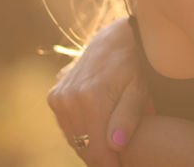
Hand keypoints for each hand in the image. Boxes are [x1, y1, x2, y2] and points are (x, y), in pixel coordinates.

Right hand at [48, 18, 148, 165]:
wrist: (114, 40)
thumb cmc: (133, 67)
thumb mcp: (139, 90)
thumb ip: (128, 117)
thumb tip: (115, 144)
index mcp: (92, 98)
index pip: (97, 151)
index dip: (110, 165)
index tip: (122, 166)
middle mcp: (70, 98)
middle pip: (84, 148)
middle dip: (102, 156)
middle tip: (120, 154)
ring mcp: (59, 97)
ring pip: (74, 139)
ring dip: (91, 144)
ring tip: (111, 138)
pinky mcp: (54, 96)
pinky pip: (67, 126)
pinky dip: (81, 131)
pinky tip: (97, 124)